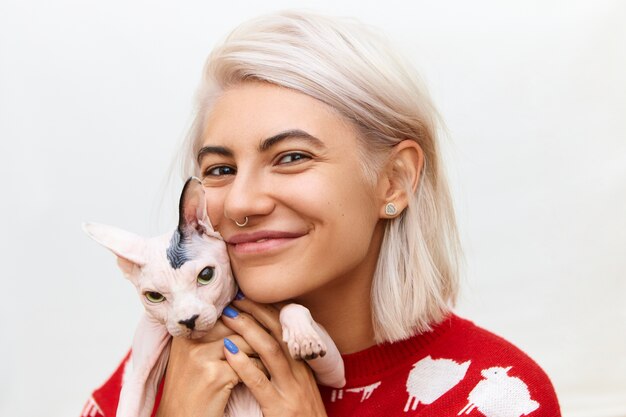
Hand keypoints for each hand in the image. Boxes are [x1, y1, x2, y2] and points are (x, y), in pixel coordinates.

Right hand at [154, 319, 260, 416]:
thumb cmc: (190, 391)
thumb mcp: (192, 357)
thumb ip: (210, 336)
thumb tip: (241, 313)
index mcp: (184, 333)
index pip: (222, 314)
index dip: (244, 317)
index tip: (259, 324)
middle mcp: (190, 341)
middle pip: (235, 325)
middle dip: (257, 333)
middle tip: (272, 339)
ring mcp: (201, 357)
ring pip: (245, 342)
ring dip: (262, 351)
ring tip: (270, 357)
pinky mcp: (215, 375)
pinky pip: (250, 364)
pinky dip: (261, 369)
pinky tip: (264, 375)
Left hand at [222, 298, 327, 416]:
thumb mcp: (299, 387)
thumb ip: (286, 367)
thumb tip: (264, 345)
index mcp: (303, 366)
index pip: (287, 330)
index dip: (268, 310)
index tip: (249, 295)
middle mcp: (300, 372)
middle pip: (279, 332)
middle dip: (257, 311)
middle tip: (236, 297)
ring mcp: (292, 389)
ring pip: (271, 350)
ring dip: (248, 329)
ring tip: (228, 316)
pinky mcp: (280, 408)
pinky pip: (259, 381)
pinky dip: (243, 364)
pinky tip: (228, 352)